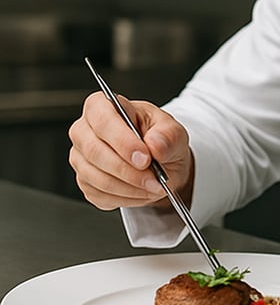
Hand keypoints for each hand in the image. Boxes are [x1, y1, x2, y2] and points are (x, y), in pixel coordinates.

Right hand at [68, 92, 192, 210]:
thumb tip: (155, 144)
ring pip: (96, 177)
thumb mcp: (174, 132)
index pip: (103, 119)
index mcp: (105, 107)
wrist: (161, 163)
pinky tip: (140, 191)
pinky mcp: (84, 182)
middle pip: (94, 151)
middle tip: (154, 178)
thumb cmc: (160, 138)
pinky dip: (124, 197)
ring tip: (153, 186)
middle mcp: (86, 131)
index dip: (122, 140)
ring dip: (129, 187)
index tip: (145, 157)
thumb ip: (168, 135)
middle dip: (128, 170)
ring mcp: (81, 157)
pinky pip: (99, 194)